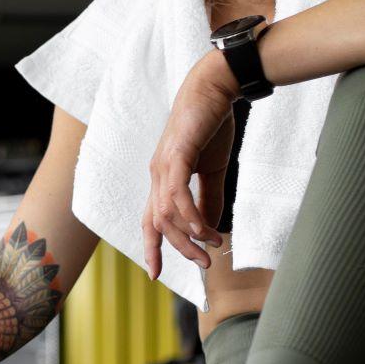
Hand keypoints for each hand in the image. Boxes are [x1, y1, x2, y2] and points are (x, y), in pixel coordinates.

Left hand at [142, 52, 240, 277]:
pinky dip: (188, 214)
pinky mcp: (177, 154)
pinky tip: (202, 229)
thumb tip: (210, 227)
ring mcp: (163, 165)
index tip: (155, 274)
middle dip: (179, 249)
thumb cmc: (210, 126)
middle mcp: (157, 175)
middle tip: (204, 264)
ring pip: (166, 213)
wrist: (214, 89)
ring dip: (189, 236)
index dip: (151, 247)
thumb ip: (209, 198)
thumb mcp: (211, 170)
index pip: (150, 220)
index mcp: (162, 179)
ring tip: (212, 246)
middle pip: (158, 224)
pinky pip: (176, 193)